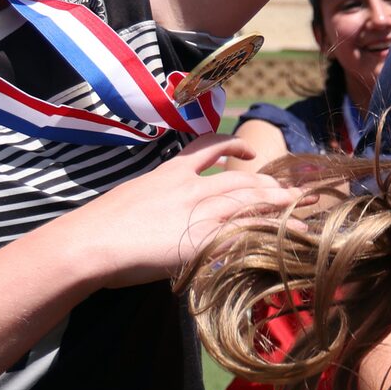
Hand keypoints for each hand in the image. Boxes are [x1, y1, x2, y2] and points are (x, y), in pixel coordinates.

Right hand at [55, 134, 295, 289]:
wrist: (87, 243)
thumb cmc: (97, 227)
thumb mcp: (130, 197)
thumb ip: (154, 198)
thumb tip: (158, 209)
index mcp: (170, 173)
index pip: (209, 148)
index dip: (234, 146)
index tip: (249, 151)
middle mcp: (191, 187)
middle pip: (242, 179)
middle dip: (272, 184)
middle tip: (295, 192)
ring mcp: (199, 211)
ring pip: (251, 200)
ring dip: (282, 203)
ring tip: (304, 208)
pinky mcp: (204, 238)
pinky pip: (247, 231)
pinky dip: (272, 231)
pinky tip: (292, 233)